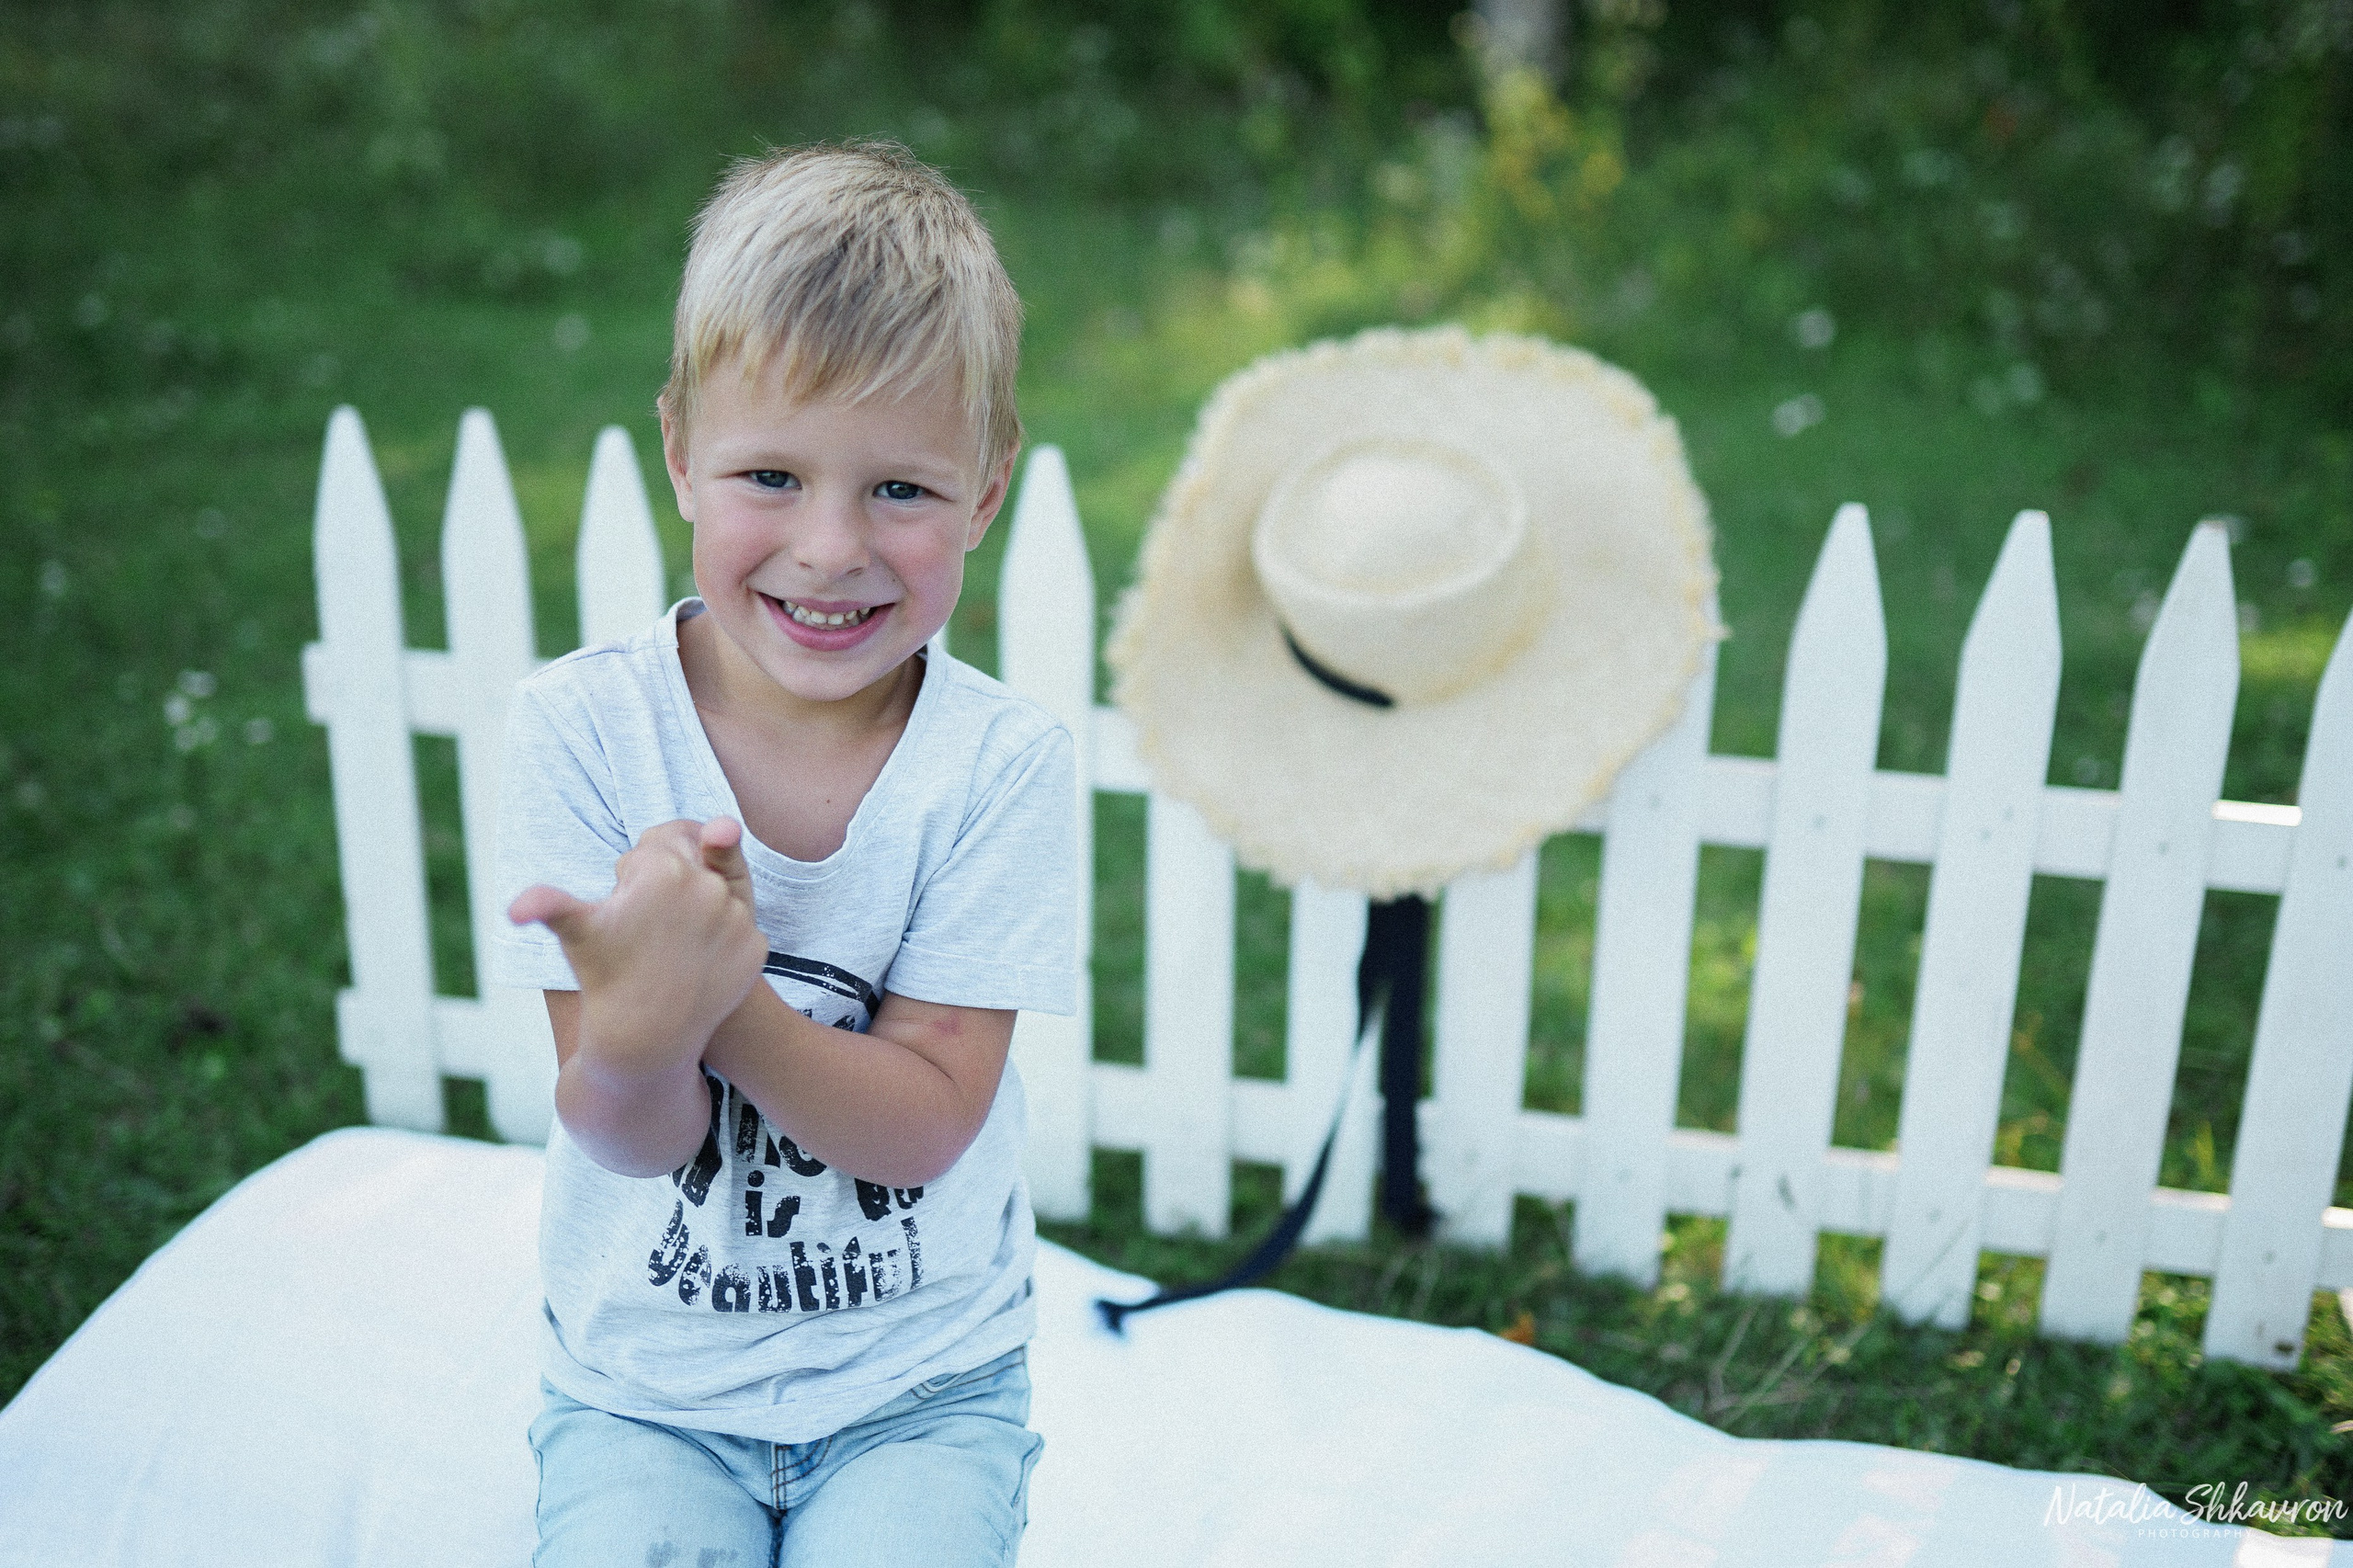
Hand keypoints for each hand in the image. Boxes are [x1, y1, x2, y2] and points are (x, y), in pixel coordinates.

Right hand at [509, 818, 765, 1078]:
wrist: (645, 1038)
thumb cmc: (603, 975)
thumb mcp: (577, 933)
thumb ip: (549, 905)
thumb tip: (515, 909)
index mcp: (664, 869)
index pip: (656, 843)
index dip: (636, 874)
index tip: (627, 906)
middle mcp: (708, 886)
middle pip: (690, 860)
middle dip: (668, 882)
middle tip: (647, 926)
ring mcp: (739, 917)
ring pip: (716, 891)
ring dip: (698, 907)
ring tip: (671, 945)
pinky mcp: (757, 945)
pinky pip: (739, 925)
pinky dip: (722, 938)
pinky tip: (697, 960)